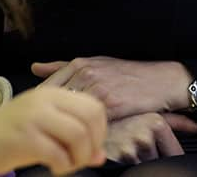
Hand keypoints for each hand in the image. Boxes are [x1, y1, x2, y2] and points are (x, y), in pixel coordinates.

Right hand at [0, 86, 106, 175]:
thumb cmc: (9, 136)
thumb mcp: (44, 130)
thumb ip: (73, 139)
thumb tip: (102, 156)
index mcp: (53, 94)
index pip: (94, 107)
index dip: (99, 132)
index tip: (88, 148)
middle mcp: (46, 100)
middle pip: (91, 117)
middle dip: (93, 144)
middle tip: (80, 159)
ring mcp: (34, 117)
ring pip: (78, 135)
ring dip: (78, 158)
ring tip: (65, 165)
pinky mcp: (23, 137)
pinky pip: (58, 154)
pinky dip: (62, 166)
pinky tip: (53, 168)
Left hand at [33, 57, 192, 120]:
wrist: (161, 81)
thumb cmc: (127, 74)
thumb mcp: (95, 62)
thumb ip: (63, 66)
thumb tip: (35, 68)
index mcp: (80, 64)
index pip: (47, 86)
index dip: (42, 103)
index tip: (42, 114)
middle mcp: (87, 74)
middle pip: (56, 101)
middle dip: (52, 116)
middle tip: (54, 126)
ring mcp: (99, 89)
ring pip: (71, 113)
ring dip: (68, 125)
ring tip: (69, 133)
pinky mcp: (111, 105)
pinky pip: (90, 122)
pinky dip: (85, 129)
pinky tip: (85, 134)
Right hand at [104, 113, 183, 164]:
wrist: (92, 125)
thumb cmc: (123, 121)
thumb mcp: (150, 116)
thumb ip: (176, 121)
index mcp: (156, 122)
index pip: (175, 153)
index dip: (168, 157)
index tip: (159, 156)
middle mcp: (146, 133)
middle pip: (160, 160)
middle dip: (150, 158)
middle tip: (135, 146)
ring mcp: (134, 146)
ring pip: (147, 165)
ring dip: (138, 161)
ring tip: (126, 148)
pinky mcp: (123, 156)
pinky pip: (134, 168)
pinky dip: (128, 164)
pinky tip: (121, 154)